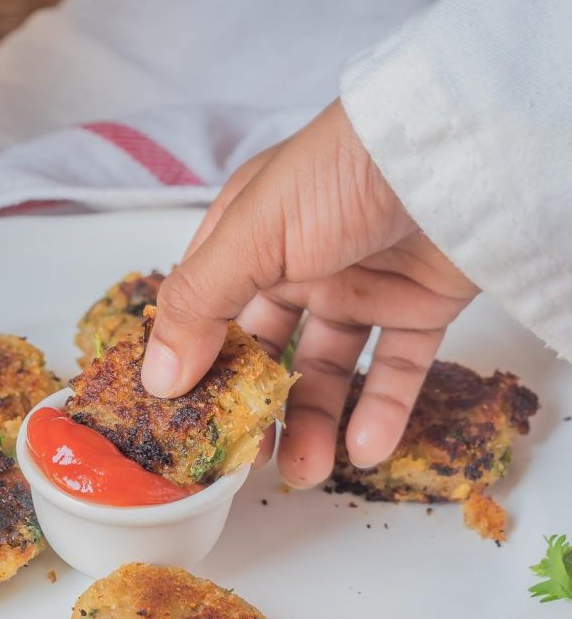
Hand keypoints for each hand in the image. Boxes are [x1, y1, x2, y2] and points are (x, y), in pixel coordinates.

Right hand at [142, 100, 477, 486]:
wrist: (461, 145)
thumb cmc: (342, 172)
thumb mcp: (254, 232)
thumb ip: (200, 303)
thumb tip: (157, 379)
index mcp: (250, 235)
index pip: (209, 310)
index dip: (195, 366)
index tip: (185, 422)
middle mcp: (300, 263)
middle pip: (267, 350)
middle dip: (257, 408)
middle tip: (249, 461)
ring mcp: (361, 285)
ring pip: (329, 369)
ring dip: (316, 423)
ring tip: (307, 473)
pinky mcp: (418, 306)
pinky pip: (395, 368)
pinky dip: (382, 410)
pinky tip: (366, 449)